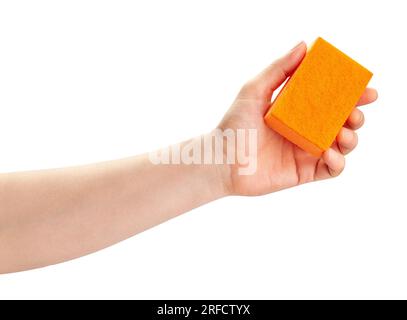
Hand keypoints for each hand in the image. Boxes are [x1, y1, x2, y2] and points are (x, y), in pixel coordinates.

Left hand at [218, 41, 377, 195]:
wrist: (221, 159)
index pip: (331, 101)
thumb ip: (278, 69)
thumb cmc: (234, 124)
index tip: (365, 89)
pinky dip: (338, 162)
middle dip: (356, 116)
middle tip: (355, 112)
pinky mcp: (303, 173)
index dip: (351, 96)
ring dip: (351, 138)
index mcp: (298, 111)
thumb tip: (303, 46)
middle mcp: (305, 131)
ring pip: (342, 146)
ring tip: (344, 132)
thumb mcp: (254, 90)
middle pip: (342, 123)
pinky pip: (331, 169)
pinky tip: (329, 152)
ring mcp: (305, 152)